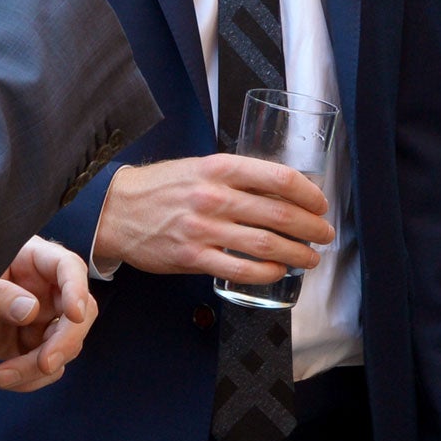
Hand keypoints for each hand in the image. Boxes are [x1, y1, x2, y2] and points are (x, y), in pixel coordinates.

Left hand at [0, 235, 98, 391]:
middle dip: (65, 341)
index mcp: (32, 260)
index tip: (73, 314)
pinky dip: (31, 379)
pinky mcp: (26, 345)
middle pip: (80, 312)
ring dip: (40, 367)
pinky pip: (46, 366)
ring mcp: (39, 319)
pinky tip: (2, 379)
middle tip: (45, 363)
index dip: (78, 289)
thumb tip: (30, 312)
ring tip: (2, 377)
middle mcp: (43, 289)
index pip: (69, 267)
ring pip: (65, 345)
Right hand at [91, 156, 332, 282]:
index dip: (308, 193)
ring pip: (265, 244)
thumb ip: (237, 176)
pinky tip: (278, 273)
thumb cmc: (162, 188)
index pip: (278, 177)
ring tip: (310, 258)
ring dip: (297, 253)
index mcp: (220, 168)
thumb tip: (280, 190)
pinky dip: (266, 273)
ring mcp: (203, 228)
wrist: (115, 209)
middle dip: (311, 227)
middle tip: (324, 235)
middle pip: (279, 213)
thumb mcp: (201, 167)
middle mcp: (214, 196)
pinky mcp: (192, 257)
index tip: (320, 203)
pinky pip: (240, 269)